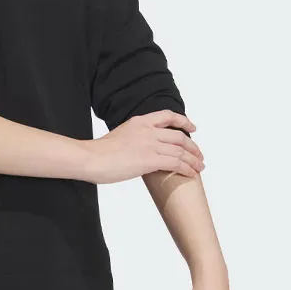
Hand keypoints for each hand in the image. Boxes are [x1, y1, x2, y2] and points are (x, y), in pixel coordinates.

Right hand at [87, 110, 204, 184]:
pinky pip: (176, 163)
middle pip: (179, 136)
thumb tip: (141, 149)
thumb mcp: (120, 136)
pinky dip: (187, 168)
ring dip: (193, 160)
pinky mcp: (150, 160)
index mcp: (139, 122)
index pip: (167, 116)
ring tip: (199, 167)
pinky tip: (191, 173)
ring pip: (181, 150)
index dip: (183, 121)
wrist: (91, 158)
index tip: (192, 128)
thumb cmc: (99, 152)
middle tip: (198, 155)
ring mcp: (150, 144)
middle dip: (193, 147)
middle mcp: (147, 130)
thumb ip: (134, 138)